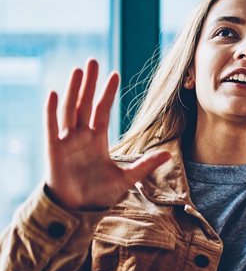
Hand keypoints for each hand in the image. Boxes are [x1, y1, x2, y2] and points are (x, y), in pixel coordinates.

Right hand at [45, 60, 169, 210]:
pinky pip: (51, 126)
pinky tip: (54, 93)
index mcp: (98, 140)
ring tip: (77, 70)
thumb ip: (144, 165)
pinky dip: (51, 110)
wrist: (77, 209)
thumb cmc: (98, 194)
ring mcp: (66, 141)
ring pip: (70, 109)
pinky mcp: (53, 149)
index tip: (114, 74)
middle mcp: (81, 136)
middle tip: (93, 60)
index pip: (103, 110)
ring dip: (74, 90)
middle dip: (89, 83)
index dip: (107, 92)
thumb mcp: (126, 178)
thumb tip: (169, 155)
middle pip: (86, 103)